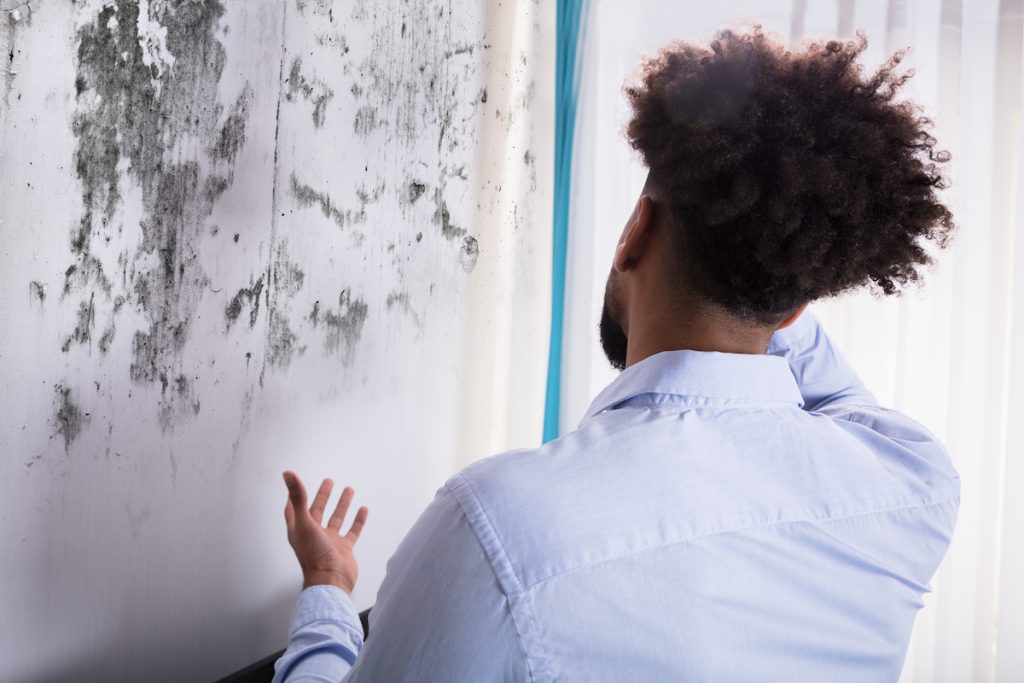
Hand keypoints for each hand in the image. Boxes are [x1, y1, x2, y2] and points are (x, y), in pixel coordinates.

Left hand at [282, 470, 368, 593]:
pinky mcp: (344, 549)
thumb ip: (298, 497)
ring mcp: (329, 542)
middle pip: (317, 511)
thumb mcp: (305, 522)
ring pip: (336, 519)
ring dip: (342, 505)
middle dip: (322, 496)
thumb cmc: (314, 555)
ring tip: (349, 489)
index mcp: (299, 530)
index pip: (294, 510)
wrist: (331, 581)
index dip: (294, 497)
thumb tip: (287, 473)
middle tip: (329, 481)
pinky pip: (352, 532)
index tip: (296, 484)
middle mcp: (313, 535)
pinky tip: (363, 510)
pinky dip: (358, 521)